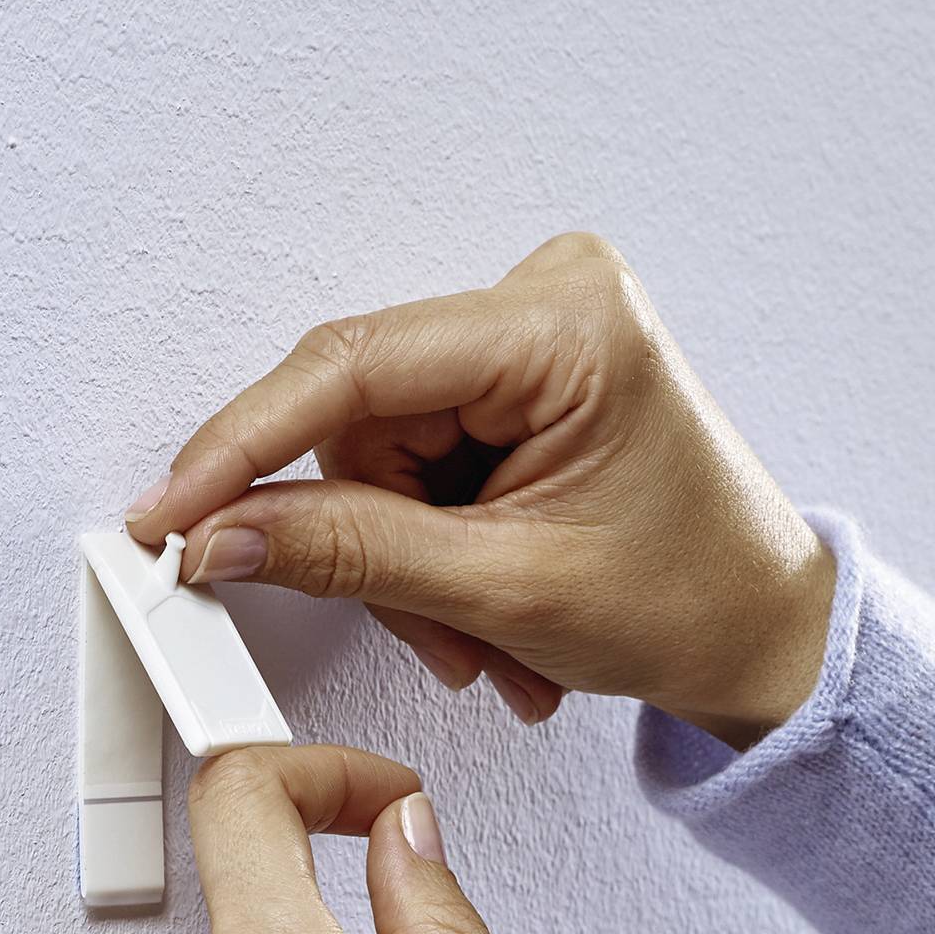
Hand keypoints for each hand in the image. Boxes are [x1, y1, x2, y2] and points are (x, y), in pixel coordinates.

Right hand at [123, 230, 835, 747]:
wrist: (765, 635)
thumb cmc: (693, 602)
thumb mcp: (504, 591)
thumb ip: (348, 554)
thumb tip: (224, 534)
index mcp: (566, 324)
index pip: (354, 367)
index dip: (243, 447)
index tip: (169, 512)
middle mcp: (548, 298)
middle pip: (362, 421)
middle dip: (380, 544)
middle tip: (445, 631)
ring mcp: (532, 334)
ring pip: (377, 455)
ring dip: (411, 566)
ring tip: (488, 633)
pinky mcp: (518, 376)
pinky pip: (412, 461)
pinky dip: (433, 547)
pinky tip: (489, 594)